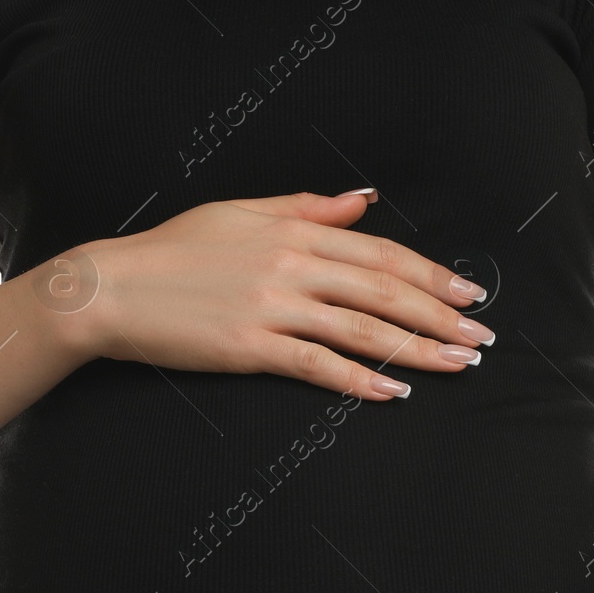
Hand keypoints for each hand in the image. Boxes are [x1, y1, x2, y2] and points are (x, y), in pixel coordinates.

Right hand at [35, 190, 494, 400]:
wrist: (111, 289)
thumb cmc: (173, 252)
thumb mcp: (240, 213)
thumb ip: (307, 208)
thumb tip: (362, 201)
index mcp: (293, 230)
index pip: (380, 253)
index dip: (431, 274)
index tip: (468, 292)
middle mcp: (291, 265)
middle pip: (384, 290)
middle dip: (441, 315)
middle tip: (481, 337)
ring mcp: (273, 307)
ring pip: (363, 328)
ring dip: (418, 349)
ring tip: (458, 365)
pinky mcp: (252, 347)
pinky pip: (319, 365)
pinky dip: (361, 379)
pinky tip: (395, 391)